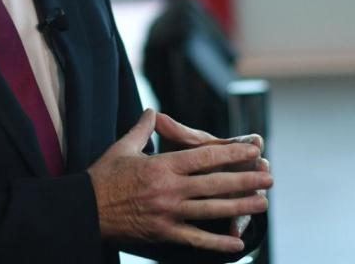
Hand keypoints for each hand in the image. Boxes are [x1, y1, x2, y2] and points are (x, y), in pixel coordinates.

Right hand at [87, 109, 271, 252]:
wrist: (85, 210)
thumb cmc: (102, 177)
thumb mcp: (122, 148)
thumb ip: (142, 129)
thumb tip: (152, 111)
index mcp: (161, 167)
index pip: (204, 157)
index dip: (231, 153)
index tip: (252, 150)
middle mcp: (169, 190)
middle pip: (215, 184)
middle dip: (245, 180)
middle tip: (269, 177)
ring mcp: (168, 214)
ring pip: (212, 210)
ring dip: (241, 207)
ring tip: (263, 203)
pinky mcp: (164, 234)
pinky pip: (197, 239)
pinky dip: (218, 243)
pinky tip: (237, 243)